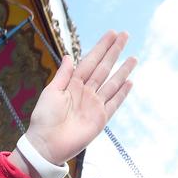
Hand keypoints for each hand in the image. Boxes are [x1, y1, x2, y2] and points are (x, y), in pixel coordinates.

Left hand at [24, 31, 136, 164]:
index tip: (112, 33)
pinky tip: (129, 82)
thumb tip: (69, 56)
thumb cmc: (44, 119)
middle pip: (103, 68)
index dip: (101, 47)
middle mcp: (85, 92)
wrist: (46, 145)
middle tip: (125, 35)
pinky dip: (122, 94)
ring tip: (133, 58)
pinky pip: (114, 104)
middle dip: (114, 52)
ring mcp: (94, 105)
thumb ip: (63, 75)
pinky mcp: (100, 119)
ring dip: (123, 71)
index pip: (90, 61)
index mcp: (72, 84)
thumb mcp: (51, 92)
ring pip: (112, 84)